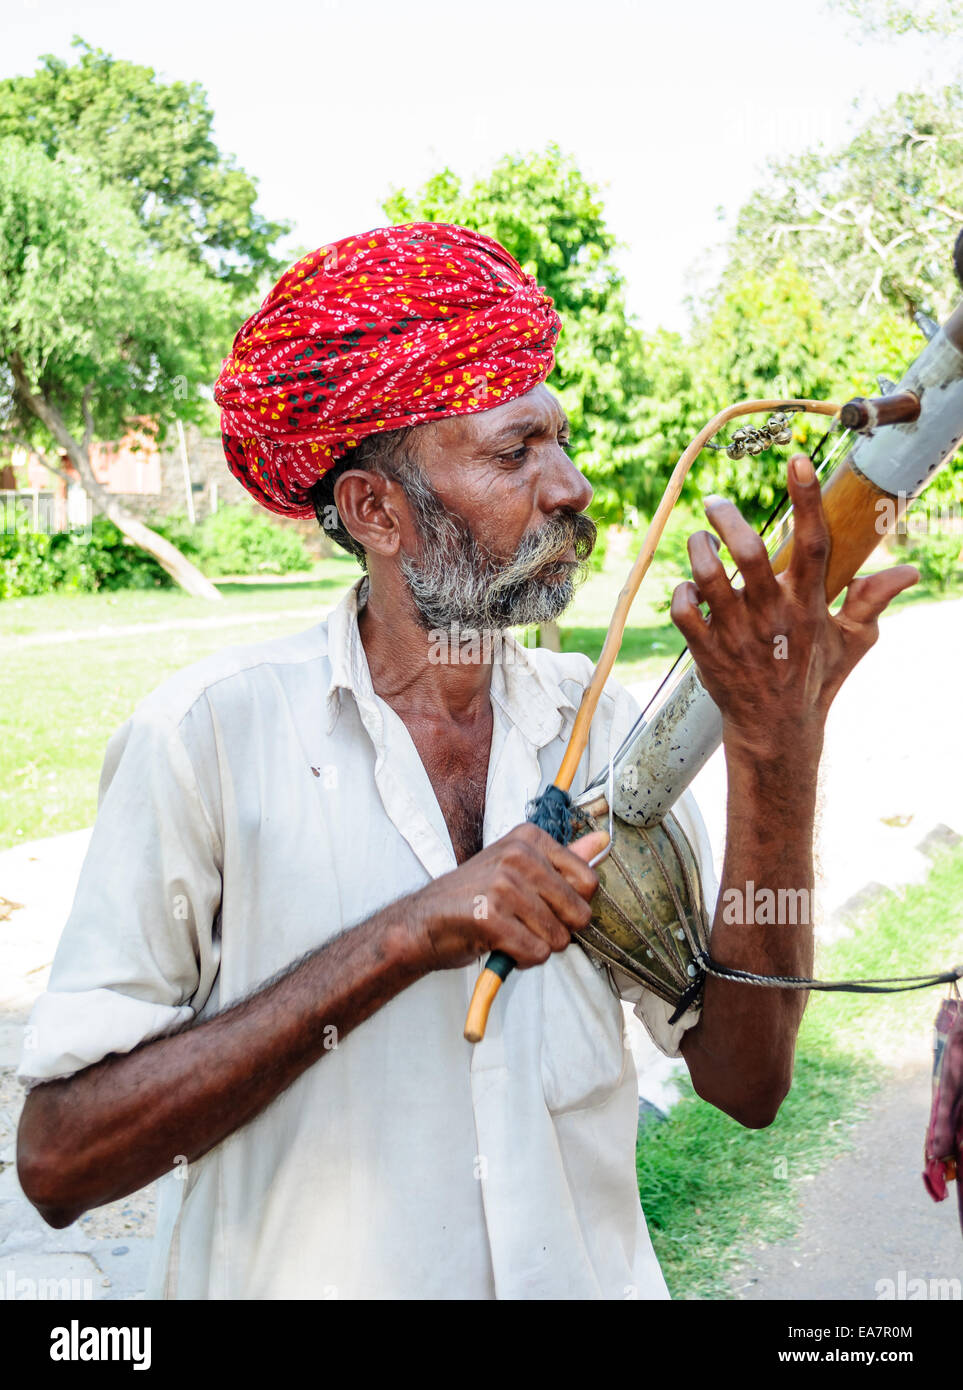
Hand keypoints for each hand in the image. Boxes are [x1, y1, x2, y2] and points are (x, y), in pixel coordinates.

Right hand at [402, 821, 608, 971]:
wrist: (422, 922)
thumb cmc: (474, 896)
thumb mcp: (517, 867)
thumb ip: (562, 859)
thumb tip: (601, 841)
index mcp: (530, 838)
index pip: (588, 881)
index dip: (573, 905)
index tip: (546, 905)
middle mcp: (518, 856)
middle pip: (579, 913)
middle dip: (558, 930)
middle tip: (526, 924)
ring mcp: (504, 885)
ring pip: (558, 938)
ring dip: (537, 946)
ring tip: (509, 933)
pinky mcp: (491, 917)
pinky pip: (536, 953)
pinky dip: (522, 959)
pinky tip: (501, 945)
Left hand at [669, 455, 918, 765]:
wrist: (775, 730)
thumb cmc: (812, 677)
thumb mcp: (851, 643)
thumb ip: (872, 601)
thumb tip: (909, 572)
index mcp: (808, 605)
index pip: (811, 544)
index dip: (806, 500)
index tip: (797, 460)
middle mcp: (772, 615)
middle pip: (749, 553)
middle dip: (728, 519)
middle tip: (716, 503)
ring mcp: (736, 634)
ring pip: (708, 578)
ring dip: (698, 550)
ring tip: (698, 540)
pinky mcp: (706, 651)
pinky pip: (683, 611)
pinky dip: (680, 592)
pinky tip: (688, 588)